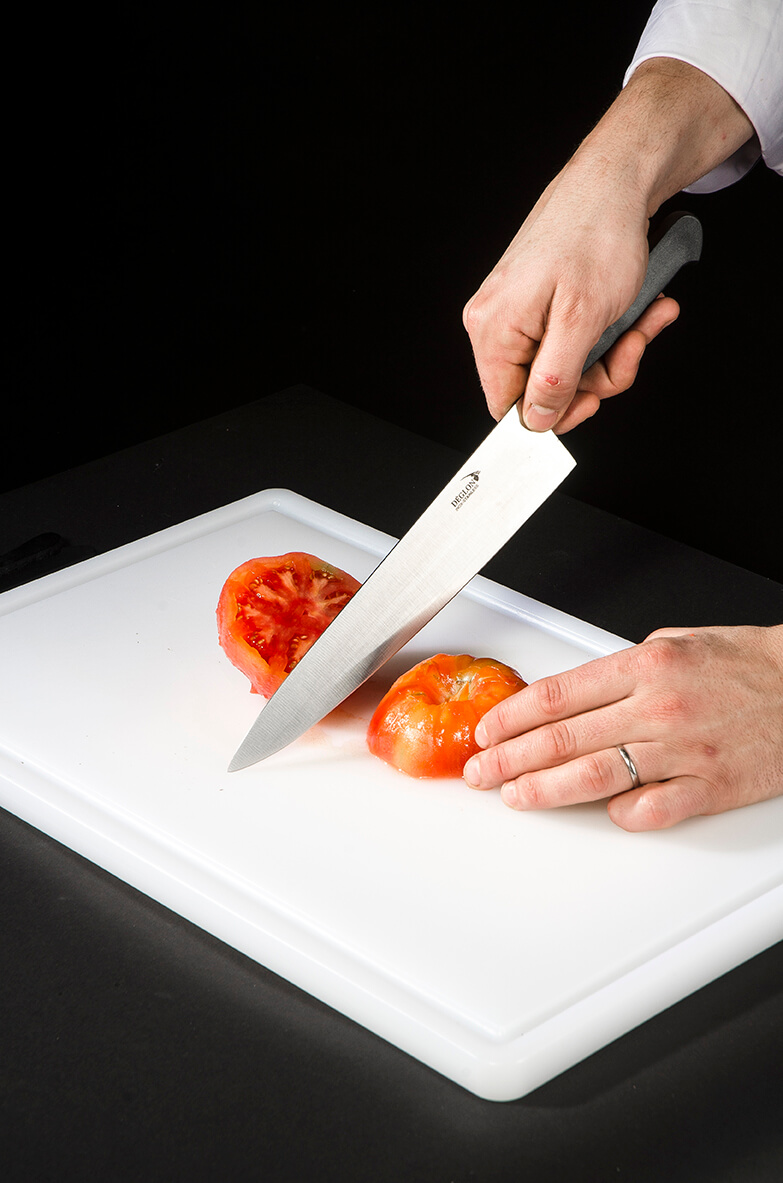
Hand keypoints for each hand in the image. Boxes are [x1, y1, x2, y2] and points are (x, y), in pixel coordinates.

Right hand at [462, 162, 679, 432]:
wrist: (616, 177)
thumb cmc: (597, 234)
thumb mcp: (581, 322)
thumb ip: (553, 380)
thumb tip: (535, 421)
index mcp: (494, 330)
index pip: (507, 406)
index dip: (554, 413)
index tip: (593, 399)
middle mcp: (498, 322)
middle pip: (543, 387)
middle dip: (598, 375)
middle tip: (632, 348)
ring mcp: (520, 310)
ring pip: (568, 364)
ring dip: (616, 351)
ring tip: (648, 318)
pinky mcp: (543, 301)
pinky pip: (575, 338)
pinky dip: (614, 331)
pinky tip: (642, 309)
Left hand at [462, 625, 782, 830]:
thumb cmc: (744, 664)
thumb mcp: (674, 644)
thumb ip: (620, 670)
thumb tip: (570, 696)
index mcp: (645, 666)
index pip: (556, 695)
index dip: (510, 718)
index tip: (486, 732)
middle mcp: (658, 708)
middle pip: (562, 738)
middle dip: (509, 759)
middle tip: (481, 773)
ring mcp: (682, 751)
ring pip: (594, 776)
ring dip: (544, 790)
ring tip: (514, 795)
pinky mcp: (709, 787)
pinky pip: (651, 809)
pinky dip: (619, 814)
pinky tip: (598, 812)